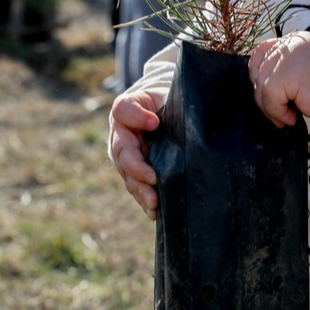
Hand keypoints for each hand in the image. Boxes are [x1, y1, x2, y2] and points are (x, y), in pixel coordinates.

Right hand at [108, 88, 164, 220]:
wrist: (163, 117)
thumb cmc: (166, 102)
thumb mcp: (168, 96)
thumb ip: (173, 100)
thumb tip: (189, 117)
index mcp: (127, 110)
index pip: (123, 110)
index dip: (136, 117)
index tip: (155, 123)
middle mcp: (121, 134)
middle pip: (122, 151)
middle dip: (137, 168)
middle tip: (152, 178)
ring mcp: (126, 156)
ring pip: (128, 174)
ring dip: (140, 190)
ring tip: (154, 203)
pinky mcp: (134, 174)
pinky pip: (136, 188)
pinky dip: (144, 201)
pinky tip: (154, 213)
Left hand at [248, 31, 309, 127]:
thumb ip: (291, 69)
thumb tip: (265, 86)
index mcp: (298, 40)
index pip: (264, 52)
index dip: (260, 74)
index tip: (269, 94)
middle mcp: (291, 44)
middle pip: (258, 69)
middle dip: (264, 95)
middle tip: (280, 112)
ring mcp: (288, 56)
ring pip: (261, 86)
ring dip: (271, 108)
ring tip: (289, 117)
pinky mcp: (287, 74)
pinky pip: (269, 97)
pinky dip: (277, 112)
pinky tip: (293, 117)